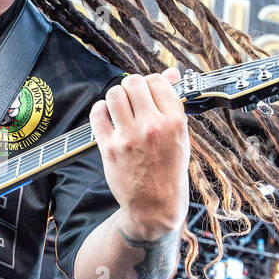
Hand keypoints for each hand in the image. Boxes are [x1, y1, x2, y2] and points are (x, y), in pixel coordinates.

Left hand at [89, 67, 189, 239]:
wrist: (154, 205)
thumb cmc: (169, 170)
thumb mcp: (181, 136)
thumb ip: (173, 104)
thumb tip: (171, 73)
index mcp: (174, 122)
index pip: (158, 81)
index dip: (151, 82)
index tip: (149, 92)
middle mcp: (152, 126)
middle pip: (134, 83)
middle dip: (132, 86)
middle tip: (133, 97)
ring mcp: (128, 137)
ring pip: (115, 93)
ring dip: (117, 96)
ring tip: (121, 106)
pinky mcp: (109, 147)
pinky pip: (98, 114)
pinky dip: (101, 110)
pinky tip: (108, 116)